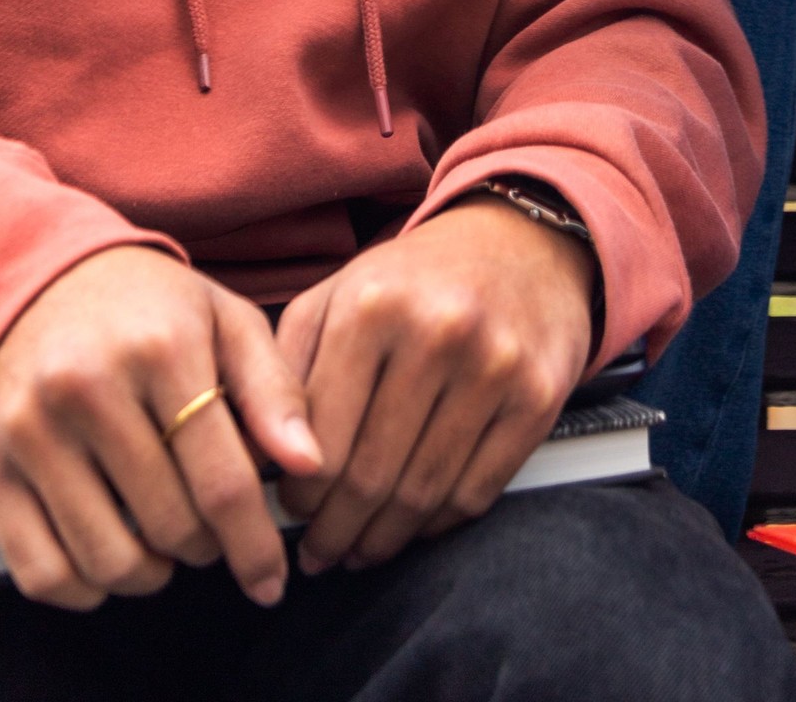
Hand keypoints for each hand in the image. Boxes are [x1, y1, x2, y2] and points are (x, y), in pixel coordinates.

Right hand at [0, 245, 322, 611]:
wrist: (32, 277)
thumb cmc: (143, 305)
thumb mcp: (223, 319)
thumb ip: (274, 389)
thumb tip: (310, 462)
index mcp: (161, 346)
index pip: (222, 478)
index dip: (254, 542)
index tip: (269, 577)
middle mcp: (89, 388)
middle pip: (169, 524)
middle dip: (205, 547)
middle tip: (211, 531)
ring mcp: (30, 430)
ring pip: (107, 559)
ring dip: (150, 575)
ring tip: (165, 546)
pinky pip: (40, 571)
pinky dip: (84, 589)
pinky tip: (109, 556)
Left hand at [275, 194, 594, 574]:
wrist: (520, 240)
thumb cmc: (414, 278)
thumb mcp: (336, 295)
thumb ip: (287, 370)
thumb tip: (257, 462)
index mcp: (372, 304)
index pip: (320, 440)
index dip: (298, 495)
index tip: (290, 514)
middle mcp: (437, 330)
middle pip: (371, 475)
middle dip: (334, 531)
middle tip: (319, 553)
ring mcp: (495, 364)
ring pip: (422, 493)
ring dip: (382, 540)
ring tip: (358, 551)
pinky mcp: (538, 395)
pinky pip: (478, 491)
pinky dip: (437, 525)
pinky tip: (413, 527)